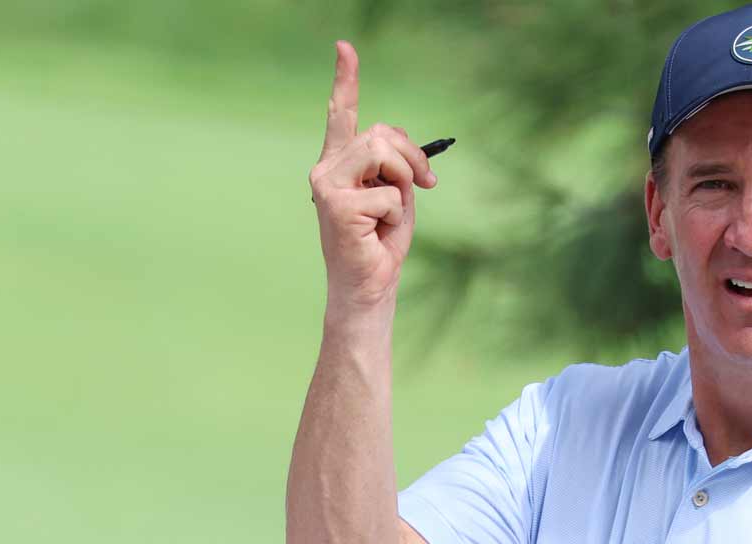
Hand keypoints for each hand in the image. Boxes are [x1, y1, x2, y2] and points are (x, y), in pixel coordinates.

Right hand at [308, 41, 438, 311]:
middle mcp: (326, 170)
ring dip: (405, 181)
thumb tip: (409, 149)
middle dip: (413, 156)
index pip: (341, 114)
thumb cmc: (380, 244)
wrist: (369, 288)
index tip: (345, 46)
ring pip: (382, 153)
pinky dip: (397, 214)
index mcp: (339, 163)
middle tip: (426, 184)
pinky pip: (389, 194)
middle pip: (381, 133)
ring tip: (396, 210)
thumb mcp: (395, 194)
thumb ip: (395, 165)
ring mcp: (327, 187)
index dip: (345, 79)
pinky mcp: (338, 207)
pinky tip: (379, 233)